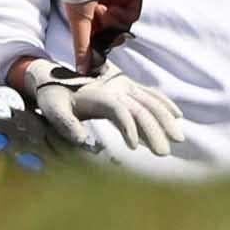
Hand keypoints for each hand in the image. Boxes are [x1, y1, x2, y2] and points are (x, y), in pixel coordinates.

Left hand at [21, 58, 184, 156]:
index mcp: (99, 95)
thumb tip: (82, 141)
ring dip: (165, 119)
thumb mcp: (53, 110)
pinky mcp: (126, 87)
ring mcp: (123, 86)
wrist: (51, 77)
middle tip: (165, 152)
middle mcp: (115, 88)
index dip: (129, 128)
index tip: (134, 148)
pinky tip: (177, 116)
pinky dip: (164, 104)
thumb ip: (66, 125)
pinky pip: (150, 95)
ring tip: (178, 139)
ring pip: (150, 101)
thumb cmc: (52, 97)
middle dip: (155, 129)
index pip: (121, 111)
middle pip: (141, 107)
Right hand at [61, 0, 142, 72]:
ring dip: (111, 22)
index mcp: (96, 12)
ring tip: (99, 11)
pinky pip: (132, 13)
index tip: (95, 51)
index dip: (101, 44)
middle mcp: (110, 5)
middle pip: (116, 32)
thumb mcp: (78, 22)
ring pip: (124, 25)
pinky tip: (108, 7)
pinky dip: (121, 15)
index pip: (104, 35)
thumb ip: (82, 47)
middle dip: (107, 33)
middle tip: (96, 26)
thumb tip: (82, 71)